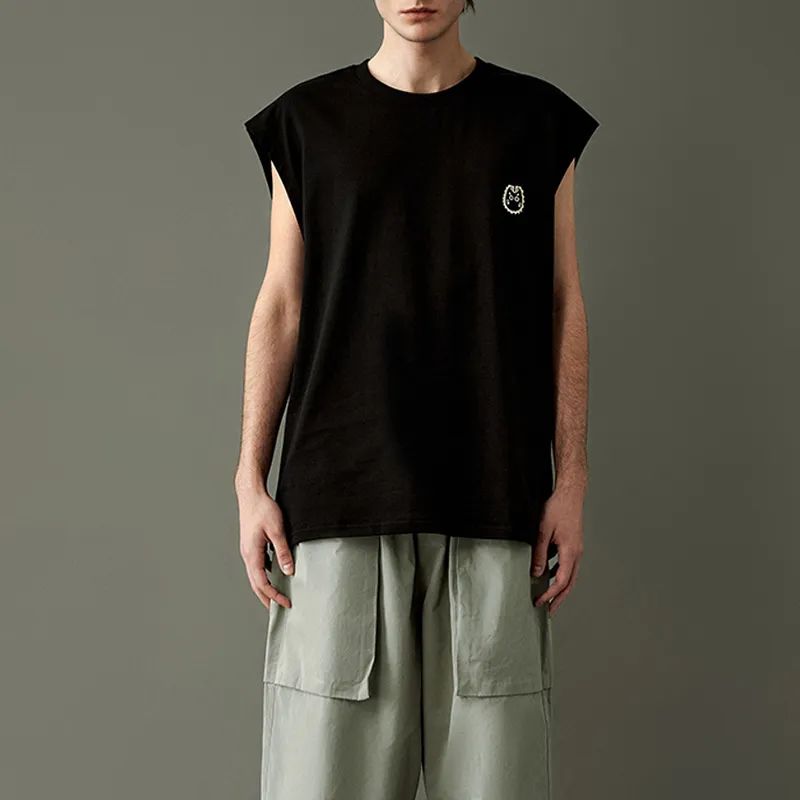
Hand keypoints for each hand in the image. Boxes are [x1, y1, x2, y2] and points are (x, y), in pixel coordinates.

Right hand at [237, 487, 293, 608]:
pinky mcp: (251, 545)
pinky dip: (264, 575)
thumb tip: (289, 571)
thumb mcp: (277, 530)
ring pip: (255, 576)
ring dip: (265, 588)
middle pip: (255, 584)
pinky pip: (257, 566)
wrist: (251, 494)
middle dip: (267, 598)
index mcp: (252, 554)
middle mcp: (247, 555)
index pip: (261, 584)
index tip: (286, 603)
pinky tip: (275, 575)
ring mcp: (248, 551)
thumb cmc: (263, 509)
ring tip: (277, 596)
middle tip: (280, 609)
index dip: (274, 596)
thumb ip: (282, 552)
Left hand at [531, 485, 584, 614]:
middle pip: (570, 583)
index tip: (539, 602)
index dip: (550, 594)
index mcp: (570, 553)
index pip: (561, 582)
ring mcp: (577, 549)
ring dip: (560, 588)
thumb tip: (537, 573)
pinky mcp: (574, 544)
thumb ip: (540, 554)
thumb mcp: (543, 532)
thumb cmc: (557, 509)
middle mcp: (577, 554)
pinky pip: (568, 564)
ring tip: (549, 596)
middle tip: (549, 610)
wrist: (570, 493)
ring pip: (571, 575)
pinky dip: (560, 573)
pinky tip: (549, 573)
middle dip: (559, 598)